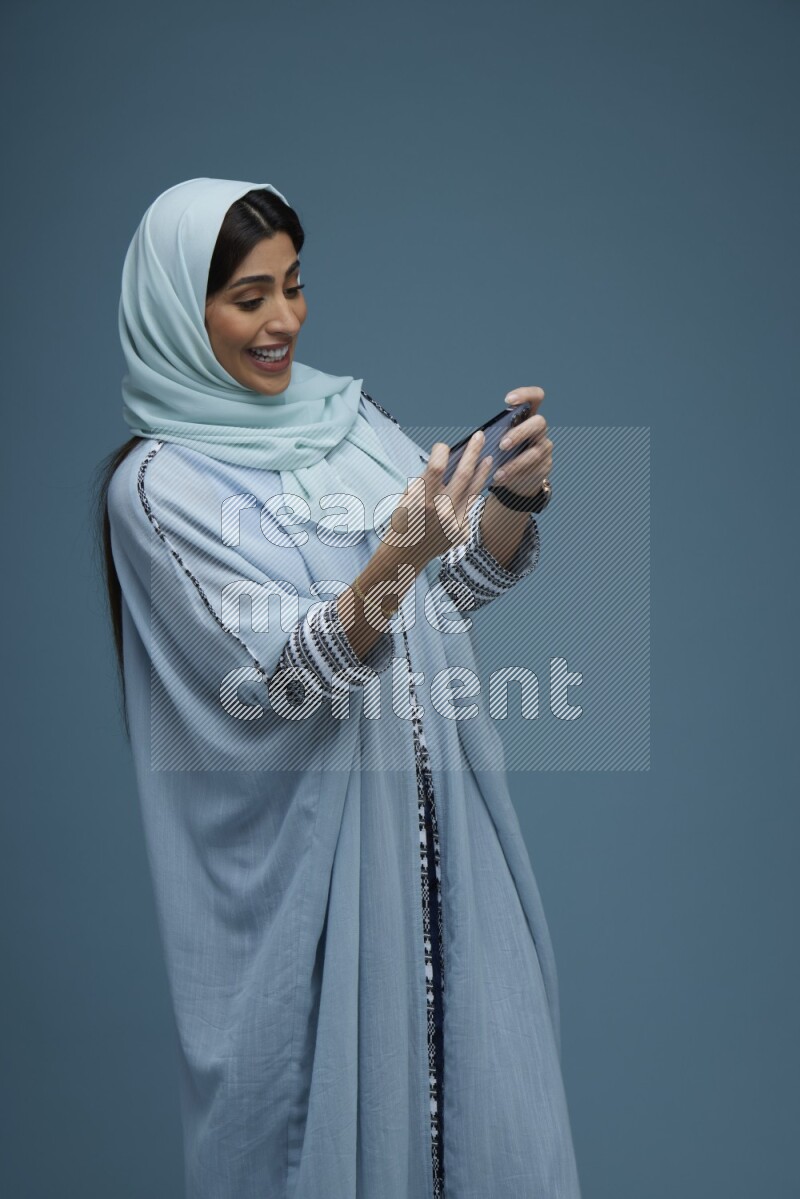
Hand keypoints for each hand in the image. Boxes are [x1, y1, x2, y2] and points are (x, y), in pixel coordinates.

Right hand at [382, 429, 494, 568]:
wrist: (404, 556)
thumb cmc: (402, 522)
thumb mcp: (407, 498)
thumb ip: (427, 480)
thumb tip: (447, 459)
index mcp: (422, 500)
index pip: (437, 466)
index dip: (441, 451)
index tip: (443, 446)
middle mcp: (440, 511)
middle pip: (462, 474)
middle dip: (472, 452)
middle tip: (480, 436)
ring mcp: (454, 523)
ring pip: (473, 490)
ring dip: (482, 471)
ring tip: (488, 456)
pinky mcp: (462, 532)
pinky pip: (470, 506)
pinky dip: (475, 491)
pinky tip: (480, 480)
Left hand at [492, 386, 551, 496]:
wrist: (519, 478)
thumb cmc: (504, 452)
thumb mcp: (499, 440)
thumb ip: (494, 435)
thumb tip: (476, 440)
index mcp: (528, 416)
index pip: (536, 397)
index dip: (525, 394)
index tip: (507, 400)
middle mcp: (539, 429)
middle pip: (539, 422)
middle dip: (520, 432)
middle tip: (502, 445)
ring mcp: (544, 447)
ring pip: (535, 451)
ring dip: (515, 462)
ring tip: (498, 472)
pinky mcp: (545, 465)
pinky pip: (533, 469)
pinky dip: (515, 475)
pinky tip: (501, 479)